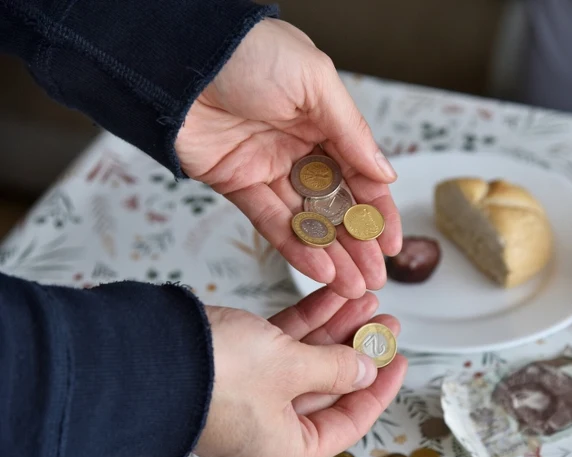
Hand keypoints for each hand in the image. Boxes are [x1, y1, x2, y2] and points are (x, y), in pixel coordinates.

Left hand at [176, 19, 401, 298]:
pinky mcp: (237, 184)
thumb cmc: (249, 52)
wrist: (176, 57)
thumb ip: (351, 131)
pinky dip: (296, 247)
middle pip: (337, 204)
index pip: (361, 174)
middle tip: (377, 276)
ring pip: (308, 219)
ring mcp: (269, 167)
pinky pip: (271, 221)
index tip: (392, 243)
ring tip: (355, 285)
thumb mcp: (315, 81)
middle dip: (359, 243)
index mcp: (325, 119)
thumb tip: (384, 173)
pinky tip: (320, 269)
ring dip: (332, 254)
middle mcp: (300, 146)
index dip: (378, 211)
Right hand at [194, 288, 406, 456]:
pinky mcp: (236, 366)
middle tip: (385, 320)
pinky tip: (331, 296)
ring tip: (364, 298)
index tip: (399, 358)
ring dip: (336, 329)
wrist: (148, 355)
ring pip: (307, 361)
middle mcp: (269, 429)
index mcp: (285, 449)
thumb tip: (365, 369)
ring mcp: (251, 397)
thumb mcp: (290, 370)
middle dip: (358, 349)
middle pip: (329, 388)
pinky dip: (306, 321)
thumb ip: (335, 368)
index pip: (349, 423)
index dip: (379, 389)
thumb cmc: (219, 376)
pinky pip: (282, 345)